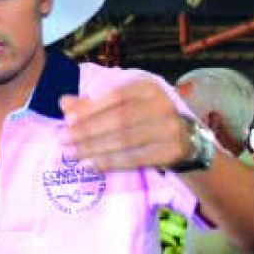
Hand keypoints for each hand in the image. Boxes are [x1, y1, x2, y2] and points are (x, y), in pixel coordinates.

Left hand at [59, 80, 193, 171]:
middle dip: (88, 130)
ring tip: (72, 154)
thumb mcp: (127, 107)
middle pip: (119, 118)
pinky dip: (110, 162)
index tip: (67, 119)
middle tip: (63, 139)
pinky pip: (134, 159)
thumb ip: (95, 105)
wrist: (189, 143)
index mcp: (149, 88)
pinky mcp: (171, 152)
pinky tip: (92, 165)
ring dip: (95, 148)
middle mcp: (162, 105)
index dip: (91, 108)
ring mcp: (169, 129)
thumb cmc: (149, 121)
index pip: (116, 96)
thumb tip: (63, 102)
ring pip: (125, 140)